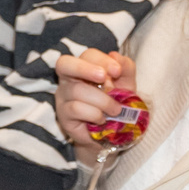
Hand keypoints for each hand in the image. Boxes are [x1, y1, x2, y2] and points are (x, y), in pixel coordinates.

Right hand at [52, 48, 137, 170]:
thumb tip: (116, 55)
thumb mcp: (126, 86)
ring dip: (102, 100)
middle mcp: (69, 79)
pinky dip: (94, 114)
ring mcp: (63, 96)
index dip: (102, 60)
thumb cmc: (115, 105)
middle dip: (85, 68)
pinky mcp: (62, 115)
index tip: (117, 71)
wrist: (111, 134)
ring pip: (77, 90)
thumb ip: (125, 69)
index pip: (86, 55)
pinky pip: (76, 108)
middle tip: (103, 77)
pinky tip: (101, 120)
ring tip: (115, 110)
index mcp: (85, 68)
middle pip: (65, 63)